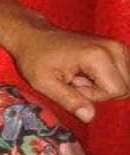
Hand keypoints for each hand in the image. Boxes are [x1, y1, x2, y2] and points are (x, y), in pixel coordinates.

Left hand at [12, 28, 129, 121]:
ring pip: (125, 83)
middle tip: (75, 81)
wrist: (34, 38)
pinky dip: (107, 79)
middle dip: (101, 92)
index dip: (94, 96)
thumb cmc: (35, 58)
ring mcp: (117, 47)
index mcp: (98, 56)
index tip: (73, 85)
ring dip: (104, 86)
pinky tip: (86, 73)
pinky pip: (122, 75)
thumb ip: (70, 101)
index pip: (117, 91)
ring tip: (79, 76)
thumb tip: (89, 117)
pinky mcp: (117, 49)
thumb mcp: (45, 83)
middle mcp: (114, 49)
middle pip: (125, 88)